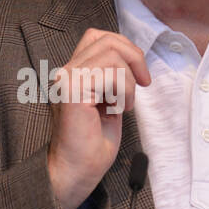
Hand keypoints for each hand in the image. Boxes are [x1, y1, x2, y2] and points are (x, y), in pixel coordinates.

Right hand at [46, 28, 150, 208]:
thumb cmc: (93, 144)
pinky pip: (111, 73)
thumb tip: (133, 59)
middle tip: (143, 84)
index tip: (140, 76)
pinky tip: (118, 110)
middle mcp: (66, 72)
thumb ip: (113, 77)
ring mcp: (67, 79)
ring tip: (124, 105)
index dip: (124, 47)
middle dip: (134, 58)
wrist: (77, 171)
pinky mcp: (73, 90)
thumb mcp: (110, 101)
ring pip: (112, 54)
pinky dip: (124, 91)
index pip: (98, 36)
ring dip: (128, 81)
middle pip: (107, 39)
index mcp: (73, 72)